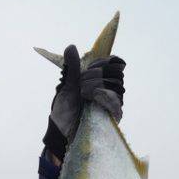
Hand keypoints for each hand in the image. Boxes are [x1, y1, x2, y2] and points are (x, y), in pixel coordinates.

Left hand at [43, 46, 125, 161]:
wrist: (61, 131)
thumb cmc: (64, 111)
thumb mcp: (66, 87)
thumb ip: (72, 68)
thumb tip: (71, 46)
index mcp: (101, 81)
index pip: (115, 63)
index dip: (103, 62)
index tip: (89, 68)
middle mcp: (109, 90)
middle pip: (116, 73)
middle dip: (97, 75)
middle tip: (81, 85)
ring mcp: (113, 103)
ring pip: (117, 85)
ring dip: (97, 86)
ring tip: (83, 95)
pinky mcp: (113, 116)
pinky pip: (117, 101)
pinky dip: (104, 97)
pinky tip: (93, 99)